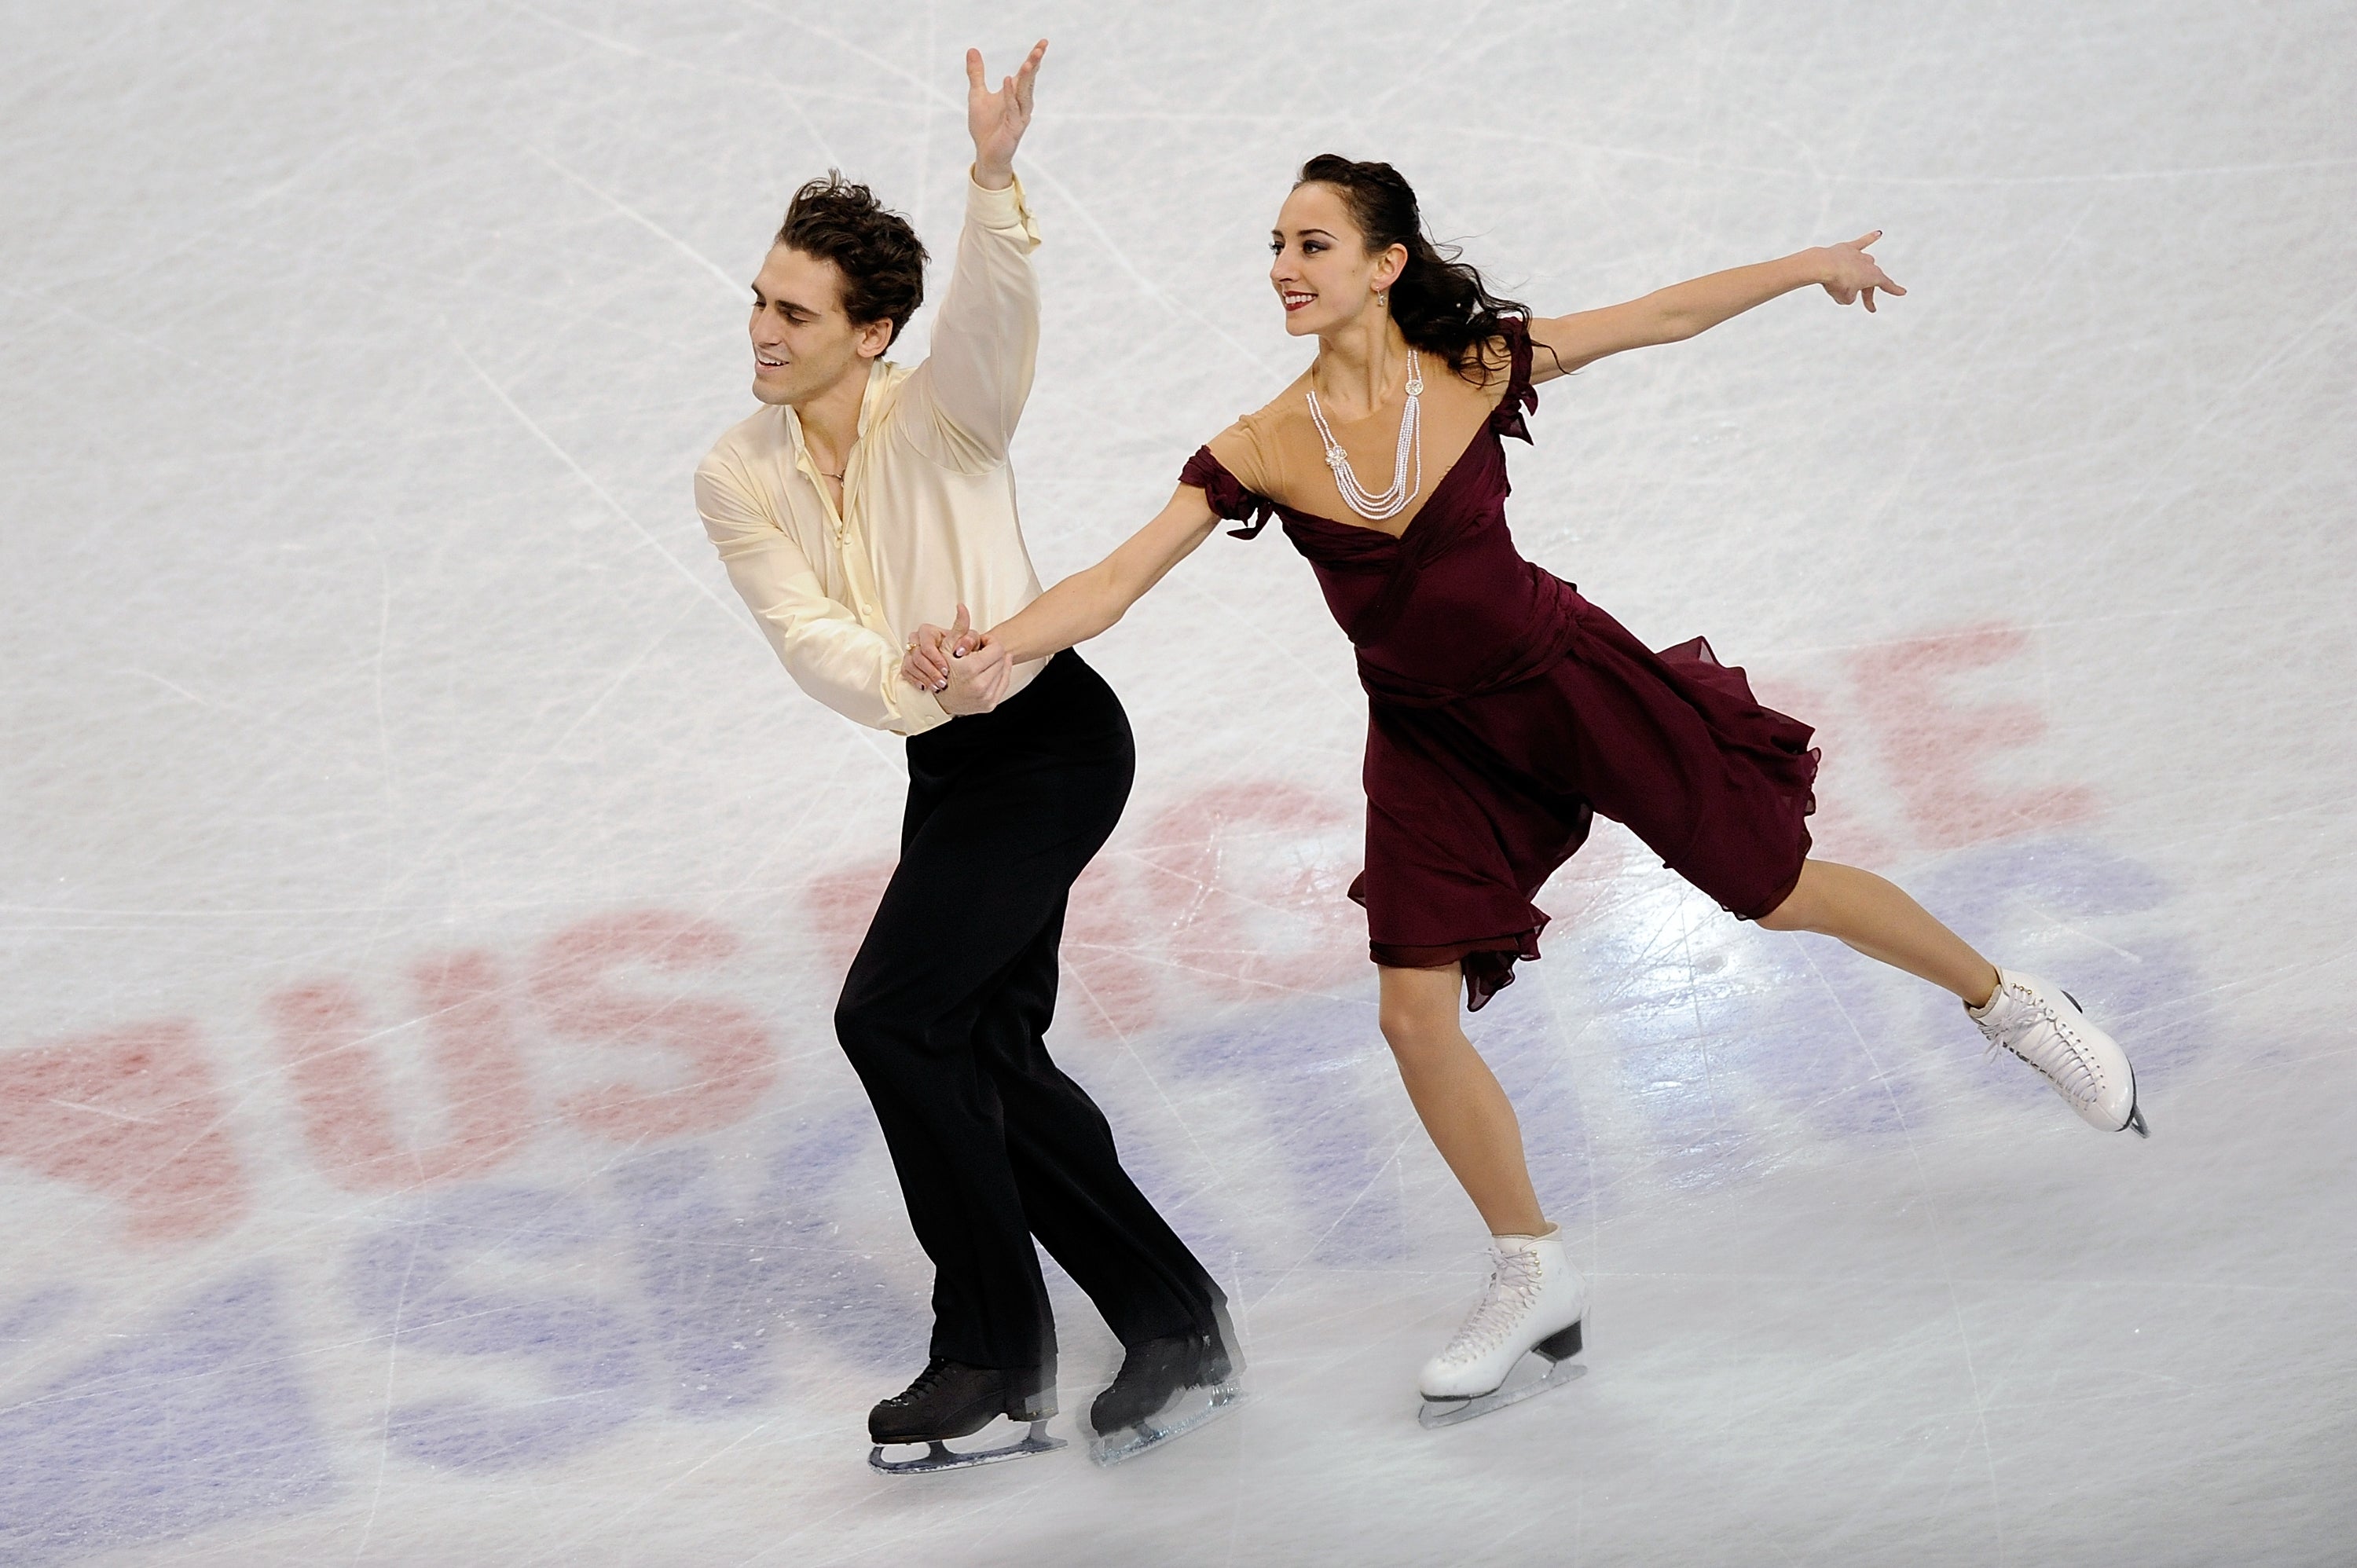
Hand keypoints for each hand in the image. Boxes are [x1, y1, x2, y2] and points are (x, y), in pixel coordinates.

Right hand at [902, 603, 983, 691]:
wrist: (955, 661)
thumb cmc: (961, 649)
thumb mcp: (969, 642)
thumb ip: (969, 640)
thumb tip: (961, 649)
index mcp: (929, 631)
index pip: (927, 644)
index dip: (936, 659)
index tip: (946, 670)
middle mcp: (916, 640)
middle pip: (917, 656)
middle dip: (931, 671)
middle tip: (943, 683)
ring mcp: (909, 652)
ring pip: (911, 665)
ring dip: (925, 678)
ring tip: (937, 687)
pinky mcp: (906, 663)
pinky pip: (905, 672)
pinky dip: (915, 680)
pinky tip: (925, 687)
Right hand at [938, 631, 1011, 715]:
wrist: (937, 699)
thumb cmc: (941, 672)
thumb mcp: (947, 646)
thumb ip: (959, 626)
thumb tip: (962, 608)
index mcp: (971, 669)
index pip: (997, 649)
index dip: (989, 643)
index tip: (981, 644)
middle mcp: (980, 685)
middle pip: (1002, 660)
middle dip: (992, 654)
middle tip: (980, 654)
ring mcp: (985, 697)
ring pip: (1004, 672)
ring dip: (996, 665)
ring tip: (982, 663)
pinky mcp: (989, 704)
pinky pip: (1003, 685)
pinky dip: (999, 677)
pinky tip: (989, 672)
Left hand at [967, 40, 1046, 189]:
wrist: (985, 154)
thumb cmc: (985, 126)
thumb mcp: (977, 94)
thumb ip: (976, 73)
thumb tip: (972, 49)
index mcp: (1015, 94)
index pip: (1027, 72)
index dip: (1035, 57)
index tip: (1043, 42)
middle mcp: (1021, 103)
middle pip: (1029, 80)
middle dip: (1034, 63)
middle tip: (1041, 47)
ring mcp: (1020, 116)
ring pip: (1025, 93)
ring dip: (1027, 78)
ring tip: (1029, 62)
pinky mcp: (1014, 128)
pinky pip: (1013, 109)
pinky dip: (1010, 95)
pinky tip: (1007, 81)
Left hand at [1815, 230, 1905, 312]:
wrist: (1823, 265)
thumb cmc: (1836, 283)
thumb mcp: (1845, 298)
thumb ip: (1850, 296)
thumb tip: (1848, 288)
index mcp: (1873, 276)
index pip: (1886, 284)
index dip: (1894, 289)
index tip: (1902, 292)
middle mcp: (1869, 264)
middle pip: (1871, 281)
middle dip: (1870, 295)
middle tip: (1870, 308)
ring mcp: (1859, 255)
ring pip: (1862, 267)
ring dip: (1857, 277)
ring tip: (1846, 285)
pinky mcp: (1848, 248)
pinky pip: (1861, 243)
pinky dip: (1870, 238)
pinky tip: (1878, 234)